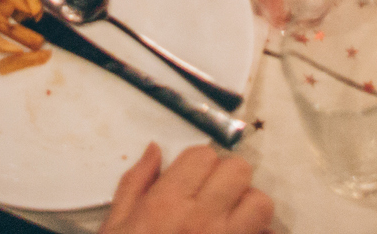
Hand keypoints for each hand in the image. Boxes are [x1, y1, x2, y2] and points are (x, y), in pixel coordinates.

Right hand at [100, 145, 274, 233]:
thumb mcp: (115, 227)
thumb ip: (135, 184)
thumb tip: (155, 151)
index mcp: (165, 206)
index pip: (203, 156)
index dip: (199, 163)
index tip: (193, 177)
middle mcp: (200, 220)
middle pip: (238, 170)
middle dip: (228, 177)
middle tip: (214, 195)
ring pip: (261, 202)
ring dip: (249, 206)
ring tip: (231, 218)